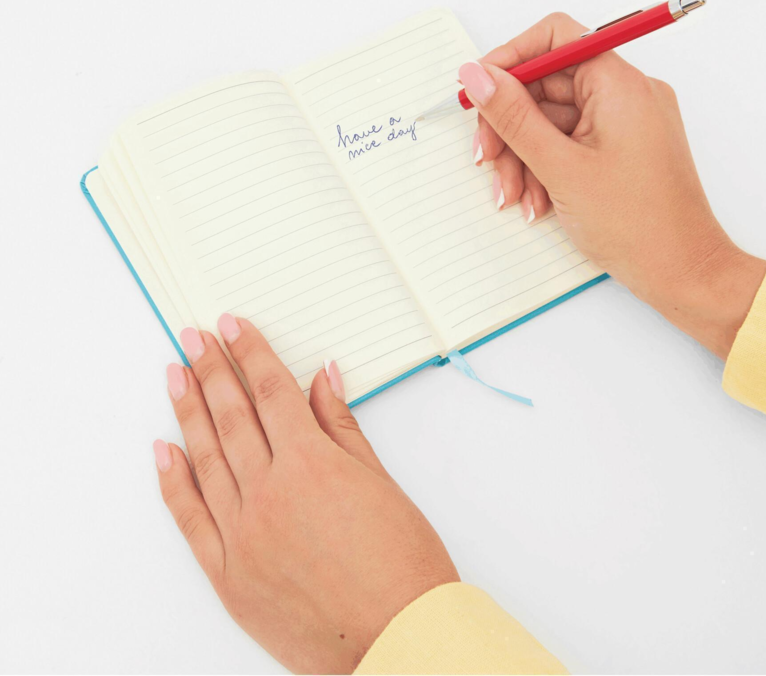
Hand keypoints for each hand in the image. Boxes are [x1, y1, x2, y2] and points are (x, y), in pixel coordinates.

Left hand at [153, 316, 456, 673]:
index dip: (249, 353)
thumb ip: (342, 427)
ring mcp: (243, 534)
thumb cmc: (402, 562)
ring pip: (206, 458)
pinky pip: (191, 518)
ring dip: (187, 411)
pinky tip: (163, 450)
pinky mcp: (228, 574)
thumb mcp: (379, 482)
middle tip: (194, 336)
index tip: (232, 326)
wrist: (398, 638)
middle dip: (212, 369)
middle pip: (233, 415)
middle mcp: (269, 492)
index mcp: (310, 464)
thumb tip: (323, 378)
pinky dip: (174, 481)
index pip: (271, 391)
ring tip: (175, 374)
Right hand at [460, 14, 765, 357]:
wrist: (680, 272)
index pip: (555, 38)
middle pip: (546, 87)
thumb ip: (514, 117)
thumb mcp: (560, 167)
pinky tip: (536, 201)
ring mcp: (622, 123)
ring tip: (513, 196)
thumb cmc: (637, 225)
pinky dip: (545, 168)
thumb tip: (478, 76)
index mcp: (619, 84)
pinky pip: (568, 144)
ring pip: (551, 122)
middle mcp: (624, 94)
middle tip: (487, 160)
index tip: (479, 93)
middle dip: (510, 127)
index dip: (509, 62)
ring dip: (523, 157)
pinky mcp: (618, 149)